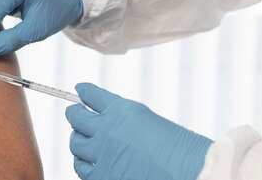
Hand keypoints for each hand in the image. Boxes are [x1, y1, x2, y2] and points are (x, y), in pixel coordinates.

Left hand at [66, 83, 212, 179]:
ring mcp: (102, 154)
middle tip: (74, 113)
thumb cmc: (177, 147)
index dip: (84, 91)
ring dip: (78, 140)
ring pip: (76, 144)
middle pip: (77, 118)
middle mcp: (107, 129)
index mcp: (121, 110)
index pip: (92, 95)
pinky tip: (85, 162)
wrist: (188, 170)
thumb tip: (106, 118)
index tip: (80, 90)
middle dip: (74, 114)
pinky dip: (83, 164)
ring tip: (80, 139)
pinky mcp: (102, 176)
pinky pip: (82, 169)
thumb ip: (123, 118)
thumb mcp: (148, 120)